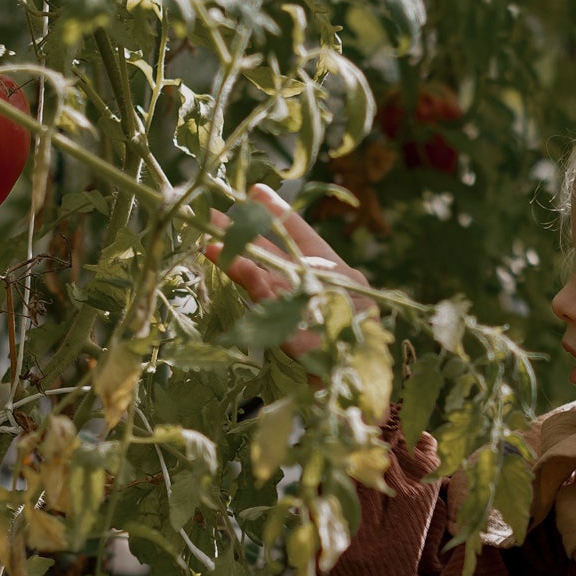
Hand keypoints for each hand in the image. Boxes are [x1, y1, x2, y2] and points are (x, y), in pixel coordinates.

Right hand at [204, 181, 375, 361]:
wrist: (369, 384)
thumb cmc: (365, 338)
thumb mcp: (354, 293)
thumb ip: (323, 269)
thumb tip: (287, 252)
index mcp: (328, 270)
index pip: (298, 235)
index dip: (277, 213)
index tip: (254, 191)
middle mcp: (307, 288)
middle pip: (270, 257)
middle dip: (240, 235)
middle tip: (207, 217)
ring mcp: (297, 314)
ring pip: (263, 282)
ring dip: (238, 262)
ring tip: (210, 244)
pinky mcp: (296, 342)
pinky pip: (274, 311)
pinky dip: (259, 290)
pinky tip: (241, 269)